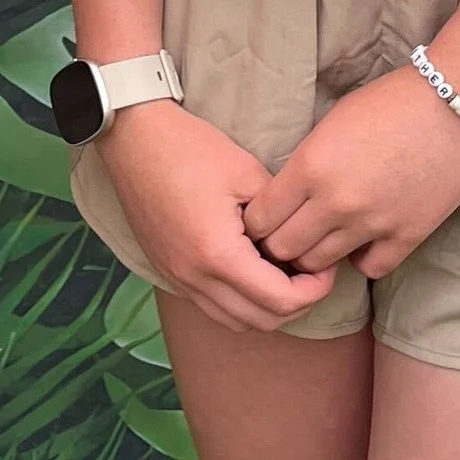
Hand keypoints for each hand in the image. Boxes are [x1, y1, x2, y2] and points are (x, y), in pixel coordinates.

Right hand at [99, 100, 343, 333]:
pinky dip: (238, 300)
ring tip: (282, 272)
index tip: (325, 265)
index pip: (281, 301)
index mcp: (218, 254)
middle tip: (311, 272)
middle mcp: (194, 277)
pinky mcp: (168, 271)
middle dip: (296, 303)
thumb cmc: (190, 148)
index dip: (315, 290)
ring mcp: (177, 277)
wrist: (134, 138)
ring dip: (265, 306)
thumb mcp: (248, 174)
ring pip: (235, 320)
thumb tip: (301, 243)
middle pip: (262, 321)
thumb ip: (279, 217)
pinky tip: (250, 269)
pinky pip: (211, 305)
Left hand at [241, 65, 459, 280]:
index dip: (257, 224)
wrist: (453, 102)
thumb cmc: (388, 103)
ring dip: (316, 255)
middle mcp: (336, 201)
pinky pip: (369, 269)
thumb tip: (286, 200)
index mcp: (310, 167)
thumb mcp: (329, 125)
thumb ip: (304, 166)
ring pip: (320, 266)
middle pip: (283, 250)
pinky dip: (361, 259)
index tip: (265, 221)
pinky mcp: (408, 235)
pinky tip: (364, 241)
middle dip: (279, 246)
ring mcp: (373, 222)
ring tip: (323, 240)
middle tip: (289, 236)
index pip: (260, 220)